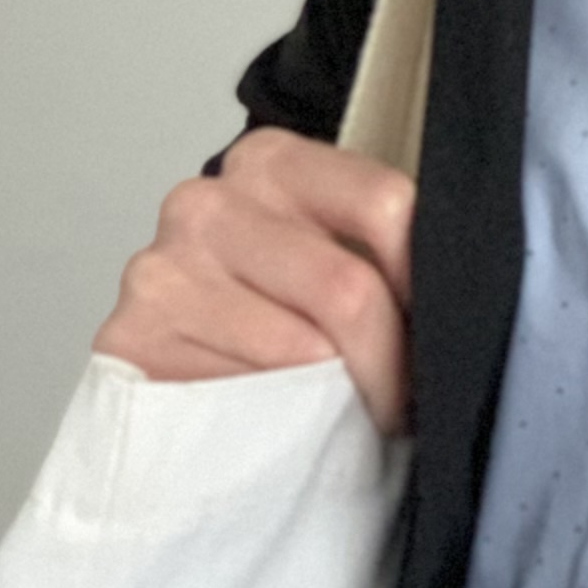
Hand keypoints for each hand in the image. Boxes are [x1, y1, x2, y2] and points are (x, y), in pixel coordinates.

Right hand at [94, 126, 413, 434]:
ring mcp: (162, 270)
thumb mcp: (326, 250)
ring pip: (301, 353)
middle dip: (387, 362)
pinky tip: (280, 423)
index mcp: (270, 162)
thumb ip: (380, 253)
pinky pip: (245, 398)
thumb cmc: (264, 307)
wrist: (166, 362)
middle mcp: (208, 204)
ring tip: (341, 414)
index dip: (425, 284)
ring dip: (339, 400)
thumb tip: (455, 299)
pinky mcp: (132, 341)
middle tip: (396, 400)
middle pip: (347, 288)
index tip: (433, 331)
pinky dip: (280, 425)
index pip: (385, 207)